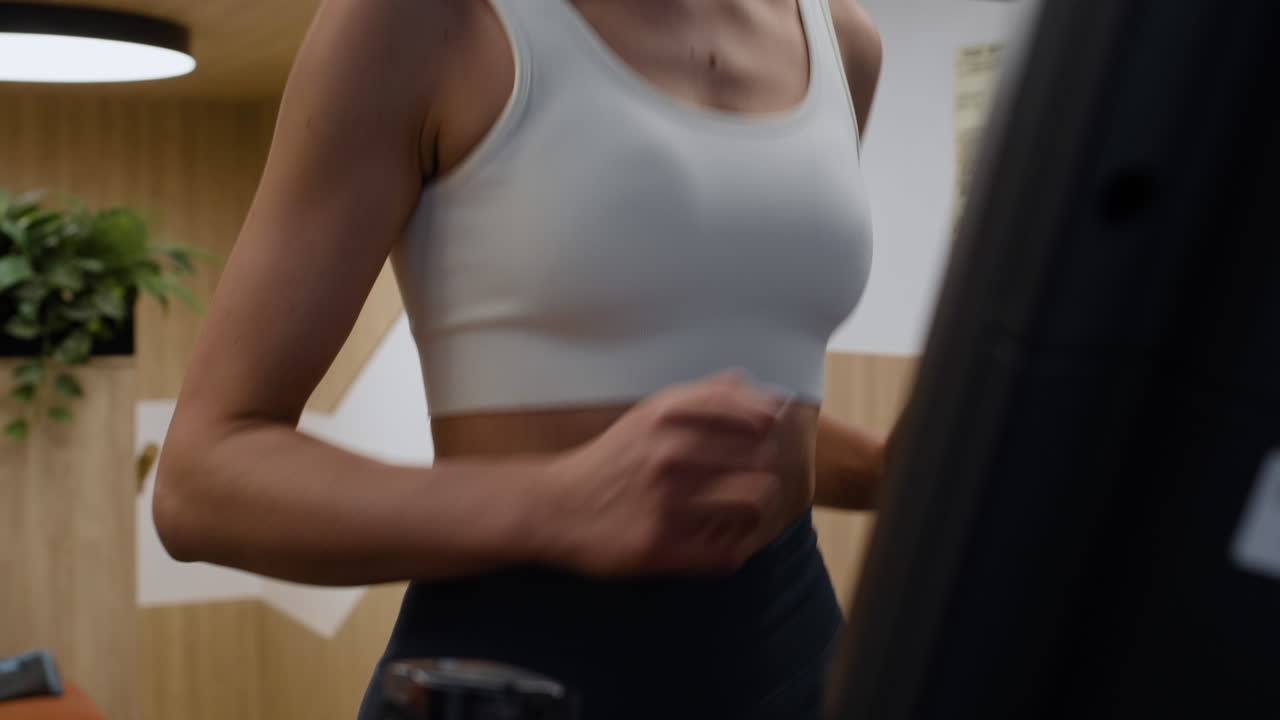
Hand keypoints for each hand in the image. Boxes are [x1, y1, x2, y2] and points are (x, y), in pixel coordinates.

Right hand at [539, 369, 790, 577]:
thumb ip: (705, 397)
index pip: (750, 413)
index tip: (763, 433)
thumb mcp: (650, 413)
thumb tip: (762, 388)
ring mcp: (665, 502)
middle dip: (759, 468)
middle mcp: (668, 454)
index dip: (765, 425)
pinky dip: (734, 547)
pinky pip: (728, 552)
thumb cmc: (613, 459)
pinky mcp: (660, 546)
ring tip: (739, 510)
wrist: (555, 506)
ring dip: (753, 509)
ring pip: (752, 504)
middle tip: (745, 476)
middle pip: (760, 459)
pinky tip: (721, 540)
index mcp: (667, 415)